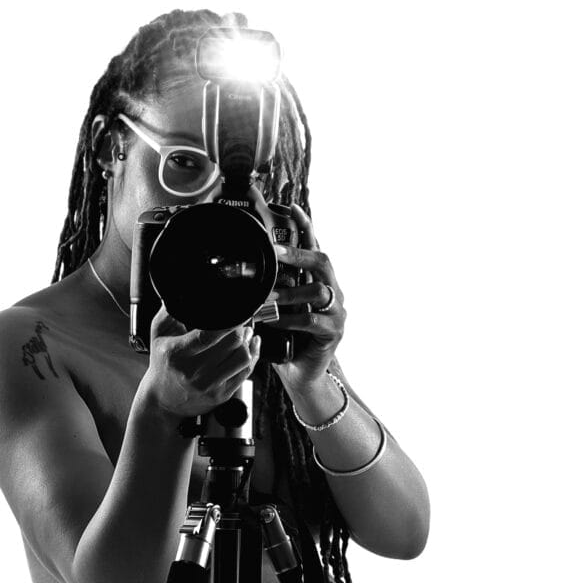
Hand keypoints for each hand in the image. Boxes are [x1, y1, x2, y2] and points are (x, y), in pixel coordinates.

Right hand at [140, 305, 261, 430]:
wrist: (163, 399)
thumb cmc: (163, 362)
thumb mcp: (158, 334)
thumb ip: (169, 311)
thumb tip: (185, 292)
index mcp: (177, 354)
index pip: (208, 335)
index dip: (228, 322)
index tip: (236, 311)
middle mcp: (193, 372)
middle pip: (232, 344)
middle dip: (241, 327)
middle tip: (242, 320)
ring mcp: (209, 386)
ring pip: (242, 358)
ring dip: (249, 341)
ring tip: (246, 332)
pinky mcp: (221, 395)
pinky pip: (246, 372)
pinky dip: (253, 356)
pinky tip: (251, 346)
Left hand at [257, 201, 346, 389]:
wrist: (301, 375)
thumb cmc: (287, 339)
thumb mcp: (277, 308)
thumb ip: (270, 289)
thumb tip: (246, 270)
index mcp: (318, 281)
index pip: (315, 248)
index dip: (306, 227)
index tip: (293, 208)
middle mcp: (332, 292)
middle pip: (323, 262)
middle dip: (299, 254)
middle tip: (276, 252)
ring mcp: (336, 312)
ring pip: (319, 292)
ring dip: (291, 292)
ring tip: (269, 296)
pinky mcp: (333, 333)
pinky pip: (312, 321)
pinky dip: (290, 318)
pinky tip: (273, 320)